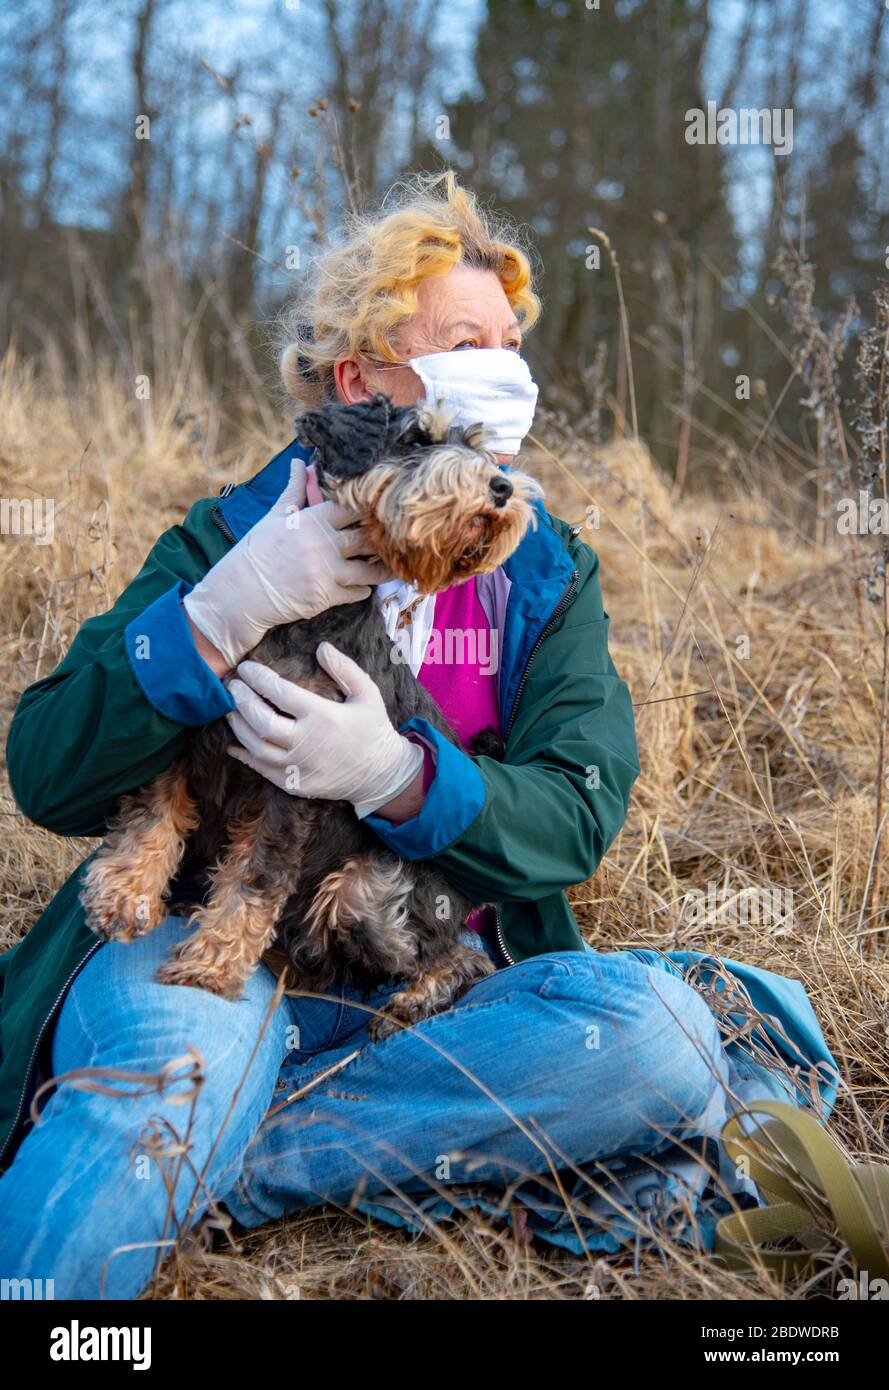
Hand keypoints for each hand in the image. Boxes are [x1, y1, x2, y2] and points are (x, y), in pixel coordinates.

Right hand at [183, 458, 393, 671]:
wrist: (240, 592)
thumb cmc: (256, 551)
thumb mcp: (274, 516)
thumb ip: (294, 491)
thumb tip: (300, 462)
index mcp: (313, 520)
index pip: (352, 508)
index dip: (369, 509)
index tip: (382, 511)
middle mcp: (323, 544)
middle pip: (367, 538)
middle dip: (381, 540)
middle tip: (395, 541)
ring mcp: (327, 572)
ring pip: (369, 570)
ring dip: (382, 569)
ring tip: (391, 566)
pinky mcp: (326, 597)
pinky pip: (356, 592)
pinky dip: (363, 589)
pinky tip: (366, 587)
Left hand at [225, 642, 424, 818]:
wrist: (381, 774)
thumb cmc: (373, 729)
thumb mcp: (367, 694)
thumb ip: (345, 669)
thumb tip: (321, 647)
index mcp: (323, 716)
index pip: (280, 693)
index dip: (258, 678)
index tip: (246, 668)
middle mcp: (307, 742)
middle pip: (261, 721)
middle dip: (241, 701)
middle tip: (232, 687)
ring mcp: (300, 766)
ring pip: (256, 747)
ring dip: (239, 727)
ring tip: (231, 710)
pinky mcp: (296, 784)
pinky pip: (263, 769)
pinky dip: (245, 755)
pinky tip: (236, 742)